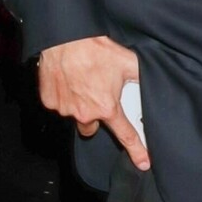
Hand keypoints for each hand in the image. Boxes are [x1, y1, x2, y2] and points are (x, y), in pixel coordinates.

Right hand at [38, 35, 150, 170]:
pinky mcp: (50, 101)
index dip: (136, 151)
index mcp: (107, 107)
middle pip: (92, 127)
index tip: (143, 163)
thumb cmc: (94, 49)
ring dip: (78, 105)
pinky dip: (63, 95)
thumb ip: (140, 77)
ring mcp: (65, 109)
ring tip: (80, 82)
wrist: (65, 38)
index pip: (126, 135)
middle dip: (94, 116)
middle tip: (95, 96)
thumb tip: (152, 82)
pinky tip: (67, 79)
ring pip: (74, 115)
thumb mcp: (127, 61)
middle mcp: (85, 113)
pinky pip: (58, 104)